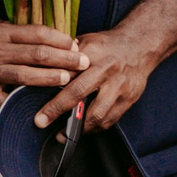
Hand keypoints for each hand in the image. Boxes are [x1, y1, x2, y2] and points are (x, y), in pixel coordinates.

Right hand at [0, 19, 86, 108]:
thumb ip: (20, 31)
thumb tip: (55, 36)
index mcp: (2, 33)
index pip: (37, 34)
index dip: (60, 39)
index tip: (77, 45)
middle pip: (36, 54)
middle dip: (64, 59)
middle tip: (84, 63)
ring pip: (23, 75)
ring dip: (49, 78)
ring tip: (67, 79)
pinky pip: (4, 99)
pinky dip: (21, 101)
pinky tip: (39, 103)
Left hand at [37, 25, 161, 129]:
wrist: (141, 46)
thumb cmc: (107, 45)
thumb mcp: (86, 41)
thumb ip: (65, 55)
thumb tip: (40, 67)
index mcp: (92, 54)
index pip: (66, 72)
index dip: (48, 85)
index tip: (35, 94)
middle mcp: (107, 70)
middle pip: (78, 92)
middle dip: (57, 109)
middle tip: (41, 122)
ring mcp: (120, 86)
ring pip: (97, 113)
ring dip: (78, 127)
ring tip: (62, 135)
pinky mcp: (129, 99)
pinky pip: (110, 119)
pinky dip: (95, 128)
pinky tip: (83, 130)